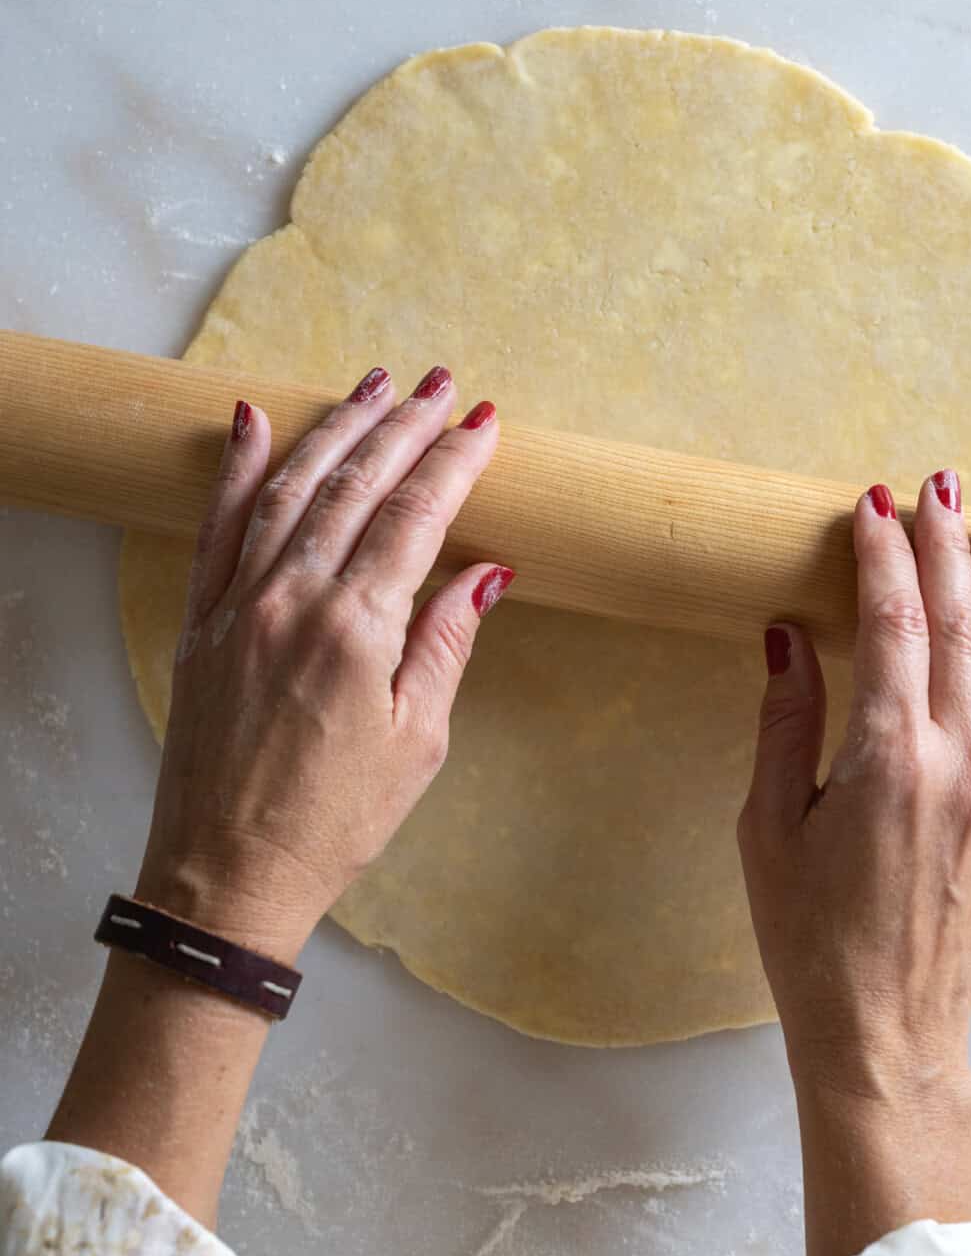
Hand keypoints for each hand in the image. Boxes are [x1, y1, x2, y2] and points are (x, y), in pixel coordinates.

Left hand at [136, 365, 510, 962]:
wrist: (227, 873)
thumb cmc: (333, 820)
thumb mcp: (417, 741)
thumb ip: (445, 645)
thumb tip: (484, 573)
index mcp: (355, 628)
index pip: (415, 516)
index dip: (454, 462)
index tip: (484, 423)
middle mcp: (290, 598)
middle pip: (354, 485)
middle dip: (402, 425)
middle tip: (438, 383)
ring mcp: (237, 603)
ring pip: (289, 488)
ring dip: (334, 429)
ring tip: (372, 384)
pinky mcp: (200, 621)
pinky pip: (218, 525)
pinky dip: (236, 468)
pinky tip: (252, 421)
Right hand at [737, 472, 970, 1255]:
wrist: (883, 1031)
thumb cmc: (809, 939)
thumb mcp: (767, 829)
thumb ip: (785, 724)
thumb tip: (786, 638)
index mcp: (887, 763)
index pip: (893, 628)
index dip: (884, 558)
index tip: (871, 505)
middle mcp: (960, 767)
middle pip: (962, 628)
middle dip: (948, 546)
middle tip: (938, 482)